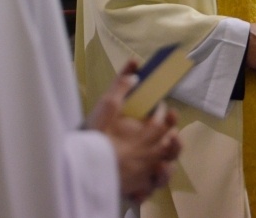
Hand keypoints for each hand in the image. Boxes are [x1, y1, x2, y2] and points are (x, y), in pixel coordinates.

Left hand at [85, 61, 181, 201]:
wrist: (80, 157)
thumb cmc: (97, 128)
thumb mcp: (108, 103)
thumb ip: (122, 82)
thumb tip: (135, 60)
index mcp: (147, 132)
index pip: (169, 126)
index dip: (173, 121)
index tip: (170, 114)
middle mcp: (150, 151)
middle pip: (173, 151)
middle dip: (175, 147)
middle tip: (170, 142)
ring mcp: (144, 170)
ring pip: (164, 175)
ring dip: (165, 173)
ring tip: (157, 171)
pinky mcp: (135, 188)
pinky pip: (145, 194)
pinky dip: (142, 195)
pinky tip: (134, 193)